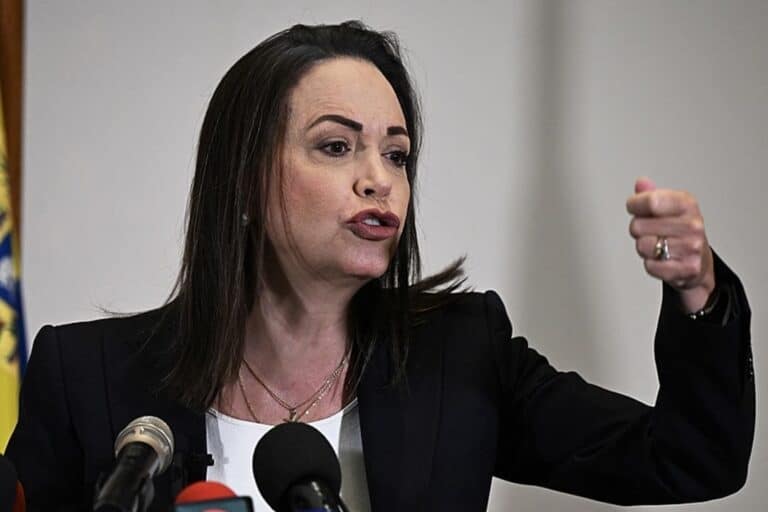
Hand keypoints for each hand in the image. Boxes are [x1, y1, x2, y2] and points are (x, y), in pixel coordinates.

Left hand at [626, 177, 715, 312]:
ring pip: (642, 246)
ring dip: (644, 248)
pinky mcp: (687, 268)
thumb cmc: (681, 231)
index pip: (651, 201)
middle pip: (638, 225)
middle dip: (638, 229)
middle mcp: (692, 225)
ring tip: (658, 245)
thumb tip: (641, 183)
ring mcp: (691, 247)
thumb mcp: (670, 207)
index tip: (634, 206)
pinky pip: (650, 265)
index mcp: (687, 204)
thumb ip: (652, 195)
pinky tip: (662, 259)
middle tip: (652, 231)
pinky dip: (651, 264)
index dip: (635, 205)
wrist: (700, 261)